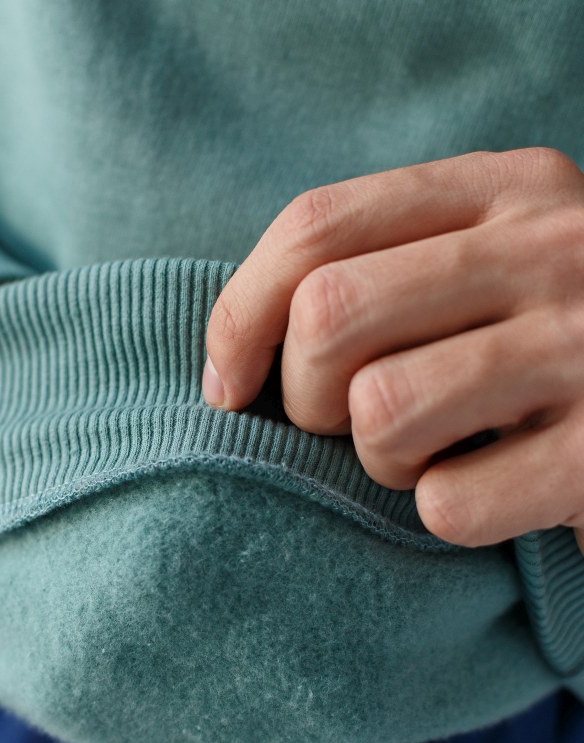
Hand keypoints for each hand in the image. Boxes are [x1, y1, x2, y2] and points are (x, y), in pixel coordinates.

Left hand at [202, 147, 583, 554]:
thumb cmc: (554, 340)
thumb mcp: (486, 264)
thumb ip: (383, 268)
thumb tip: (234, 353)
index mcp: (505, 188)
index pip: (316, 227)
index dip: (239, 316)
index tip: (229, 387)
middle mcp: (551, 249)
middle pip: (330, 314)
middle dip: (300, 398)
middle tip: (338, 428)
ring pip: (382, 410)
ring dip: (375, 461)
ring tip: (426, 456)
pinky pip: (451, 503)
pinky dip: (442, 514)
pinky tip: (485, 494)